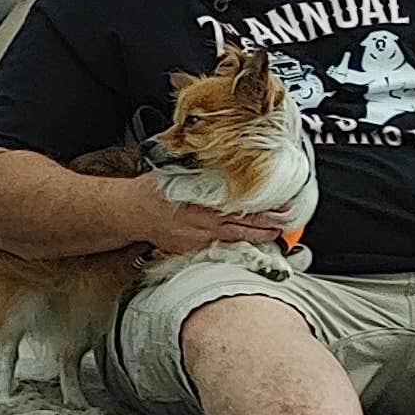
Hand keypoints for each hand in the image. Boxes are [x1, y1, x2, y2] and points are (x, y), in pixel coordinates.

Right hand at [130, 186, 301, 263]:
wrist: (129, 211)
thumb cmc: (153, 191)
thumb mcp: (180, 173)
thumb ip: (205, 174)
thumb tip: (230, 164)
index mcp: (204, 205)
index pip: (243, 210)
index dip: (266, 211)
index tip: (283, 208)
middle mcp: (203, 226)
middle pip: (244, 230)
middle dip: (267, 229)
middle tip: (285, 227)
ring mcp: (198, 241)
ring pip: (234, 242)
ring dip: (254, 239)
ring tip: (273, 236)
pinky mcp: (190, 250)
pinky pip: (217, 249)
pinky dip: (233, 245)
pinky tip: (244, 244)